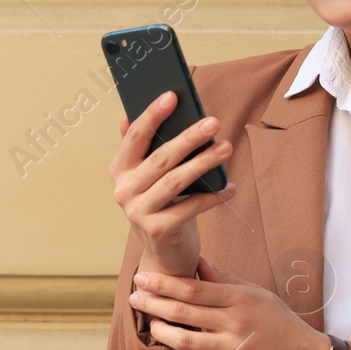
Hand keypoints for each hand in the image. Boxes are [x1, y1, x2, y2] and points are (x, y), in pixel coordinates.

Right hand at [110, 90, 236, 278]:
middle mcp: (123, 190)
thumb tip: (130, 114)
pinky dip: (213, 196)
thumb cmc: (163, 205)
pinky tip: (230, 187)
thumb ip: (143, 148)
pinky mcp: (158, 231)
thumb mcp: (150, 176)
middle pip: (161, 157)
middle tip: (213, 122)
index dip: (152, 114)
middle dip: (189, 137)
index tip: (172, 95)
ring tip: (227, 147)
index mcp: (119, 170)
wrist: (164, 253)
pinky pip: (190, 208)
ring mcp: (138, 212)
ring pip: (176, 180)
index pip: (135, 136)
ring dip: (205, 162)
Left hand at [129, 256, 331, 349]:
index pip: (192, 288)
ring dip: (161, 331)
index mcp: (239, 299)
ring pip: (184, 340)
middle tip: (134, 297)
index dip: (163, 283)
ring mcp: (232, 349)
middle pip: (183, 311)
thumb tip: (197, 262)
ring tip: (151, 324)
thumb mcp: (256, 294)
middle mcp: (234, 322)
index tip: (142, 278)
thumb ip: (225, 280)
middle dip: (152, 303)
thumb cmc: (280, 322)